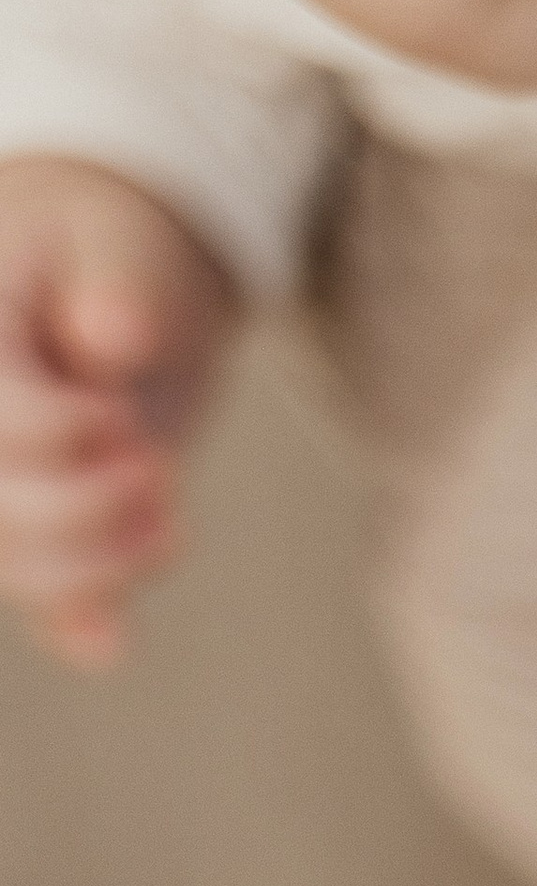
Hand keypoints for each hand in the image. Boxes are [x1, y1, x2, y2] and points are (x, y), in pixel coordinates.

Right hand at [0, 158, 235, 668]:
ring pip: (17, 566)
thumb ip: (117, 288)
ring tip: (169, 522)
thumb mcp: (118, 244)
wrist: (104, 282)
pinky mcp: (29, 529)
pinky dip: (81, 623)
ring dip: (105, 564)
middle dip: (88, 508)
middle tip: (157, 466)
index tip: (122, 412)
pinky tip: (115, 640)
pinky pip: (41, 600)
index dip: (67, 434)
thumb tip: (113, 340)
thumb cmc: (107, 254)